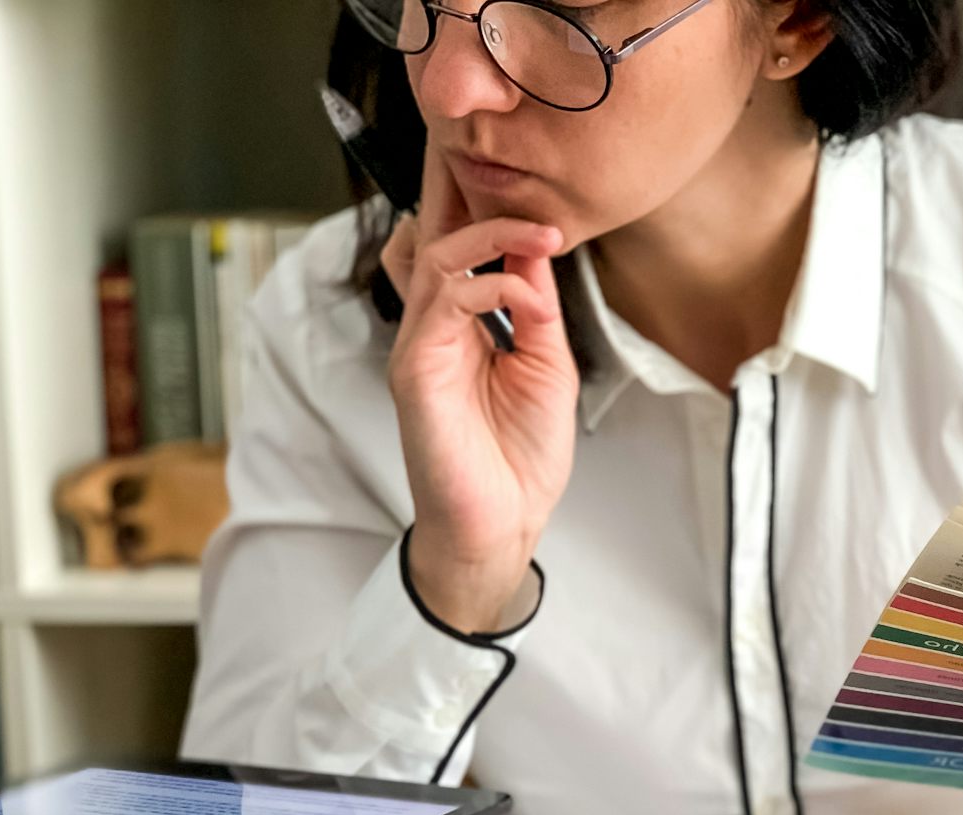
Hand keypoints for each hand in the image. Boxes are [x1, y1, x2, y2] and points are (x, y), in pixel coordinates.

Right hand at [381, 144, 578, 633]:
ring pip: (435, 257)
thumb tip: (534, 248)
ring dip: (490, 234)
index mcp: (466, 324)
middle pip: (433, 235)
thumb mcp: (548, 367)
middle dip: (454, 186)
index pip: (464, 247)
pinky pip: (441, 301)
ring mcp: (420, 345)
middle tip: (477, 142)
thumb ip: (537, 309)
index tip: (518, 171)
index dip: (481, 203)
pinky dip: (485, 283)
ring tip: (541, 232)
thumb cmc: (519, 456)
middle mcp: (435, 327)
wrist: (500, 524)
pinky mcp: (414, 369)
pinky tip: (522, 291)